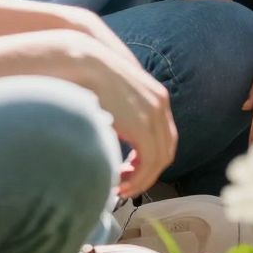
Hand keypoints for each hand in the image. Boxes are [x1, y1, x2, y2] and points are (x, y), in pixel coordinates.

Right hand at [60, 33, 177, 197]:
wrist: (86, 65)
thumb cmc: (93, 81)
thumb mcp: (116, 99)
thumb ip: (123, 116)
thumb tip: (114, 134)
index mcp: (156, 98)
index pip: (164, 137)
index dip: (151, 158)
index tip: (131, 170)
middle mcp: (161, 106)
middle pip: (166, 150)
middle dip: (148, 172)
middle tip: (127, 184)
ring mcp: (155, 115)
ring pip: (160, 160)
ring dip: (143, 179)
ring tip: (122, 188)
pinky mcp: (143, 126)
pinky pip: (149, 162)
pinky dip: (139, 178)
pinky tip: (121, 183)